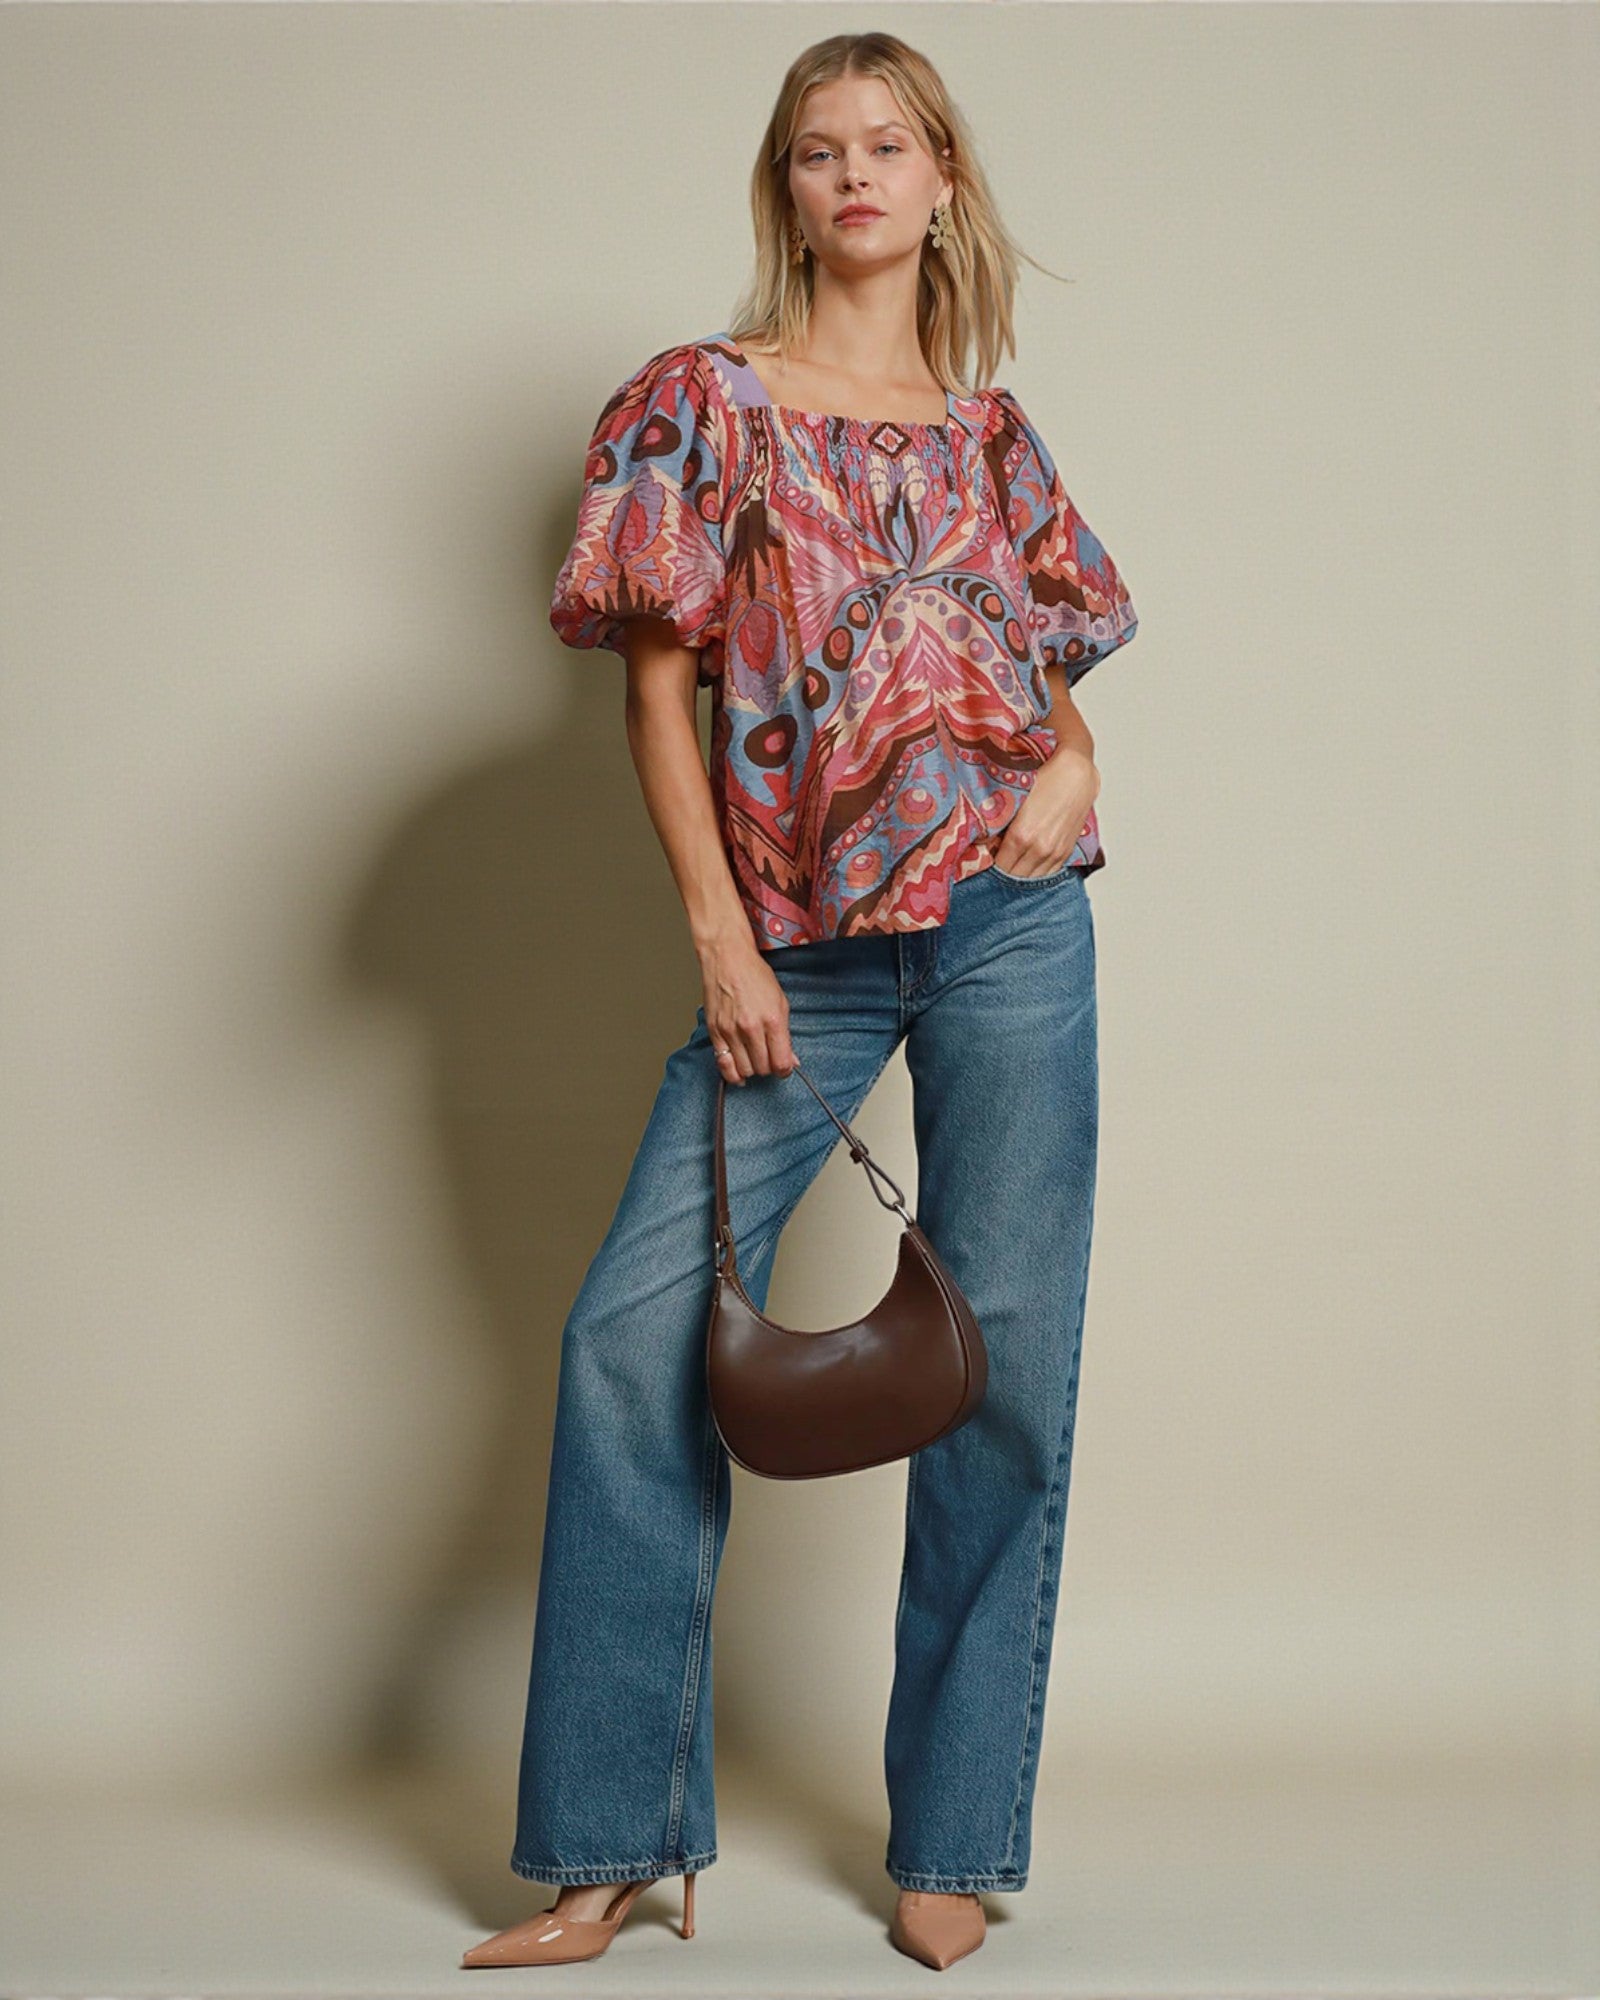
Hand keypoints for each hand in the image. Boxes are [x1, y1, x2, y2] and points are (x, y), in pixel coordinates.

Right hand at [700, 940, 796, 1084]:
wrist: (727, 959)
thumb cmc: (754, 975)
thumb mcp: (780, 1001)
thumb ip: (785, 1034)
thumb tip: (790, 1060)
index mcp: (772, 1020)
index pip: (781, 1063)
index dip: (785, 1069)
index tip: (784, 1066)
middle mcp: (751, 1028)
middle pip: (763, 1069)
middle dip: (769, 1068)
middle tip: (769, 1058)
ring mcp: (730, 1031)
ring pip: (744, 1070)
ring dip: (752, 1069)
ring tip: (754, 1059)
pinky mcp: (715, 1032)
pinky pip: (723, 1064)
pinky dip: (733, 1072)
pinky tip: (739, 1072)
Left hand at [992, 749, 1099, 876]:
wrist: (1076, 774)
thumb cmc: (1045, 780)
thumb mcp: (1014, 800)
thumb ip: (999, 824)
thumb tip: (985, 841)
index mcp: (1021, 836)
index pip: (998, 866)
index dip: (990, 863)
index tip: (986, 857)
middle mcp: (1039, 849)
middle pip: (1014, 875)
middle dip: (1004, 869)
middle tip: (997, 860)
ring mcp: (1054, 853)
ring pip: (1031, 878)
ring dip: (1020, 872)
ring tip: (1013, 862)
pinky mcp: (1066, 852)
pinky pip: (1048, 873)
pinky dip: (1037, 871)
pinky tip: (1030, 862)